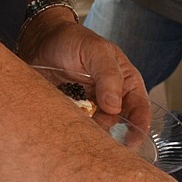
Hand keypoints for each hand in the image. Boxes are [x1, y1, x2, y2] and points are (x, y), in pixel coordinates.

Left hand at [20, 15, 149, 129]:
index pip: (140, 108)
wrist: (41, 41)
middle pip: (118, 124)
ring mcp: (91, 108)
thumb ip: (108, 75)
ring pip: (97, 130)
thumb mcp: (95, 50)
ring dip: (90, 134)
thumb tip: (114, 107)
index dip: (140, 126)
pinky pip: (76, 128)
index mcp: (125, 82)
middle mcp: (111, 98)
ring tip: (78, 128)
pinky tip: (66, 129)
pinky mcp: (72, 114)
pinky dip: (73, 131)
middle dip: (110, 132)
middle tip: (97, 134)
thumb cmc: (73, 40)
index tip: (132, 140)